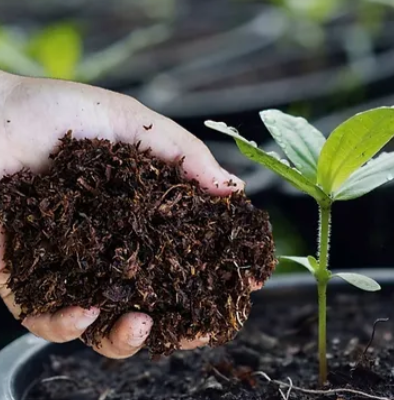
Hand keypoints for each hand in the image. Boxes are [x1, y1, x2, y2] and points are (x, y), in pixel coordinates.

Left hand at [0, 71, 243, 357]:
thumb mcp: (134, 123)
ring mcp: (68, 267)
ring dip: (126, 339)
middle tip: (199, 330)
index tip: (247, 278)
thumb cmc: (55, 110)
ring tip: (140, 325)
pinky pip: (43, 317)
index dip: (218, 271)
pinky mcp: (21, 278)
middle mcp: (110, 248)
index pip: (188, 255)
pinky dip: (64, 324)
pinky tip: (82, 310)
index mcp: (142, 218)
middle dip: (181, 327)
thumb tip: (235, 189)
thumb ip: (185, 155)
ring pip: (102, 325)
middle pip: (154, 302)